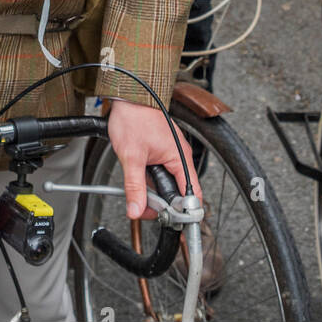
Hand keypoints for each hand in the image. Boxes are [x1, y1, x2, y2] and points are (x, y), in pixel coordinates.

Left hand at [106, 99, 200, 219]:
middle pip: (178, 192)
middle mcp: (180, 157)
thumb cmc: (134, 117)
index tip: (173, 226)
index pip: (192, 194)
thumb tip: (136, 210)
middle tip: (143, 208)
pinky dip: (150, 179)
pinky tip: (139, 177)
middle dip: (161, 203)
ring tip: (138, 192)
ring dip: (153, 191)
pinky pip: (161, 172)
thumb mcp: (131, 156)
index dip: (184, 212)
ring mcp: (171, 154)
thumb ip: (134, 186)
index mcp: (180, 158)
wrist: (128, 95)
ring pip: (167, 183)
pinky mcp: (162, 151)